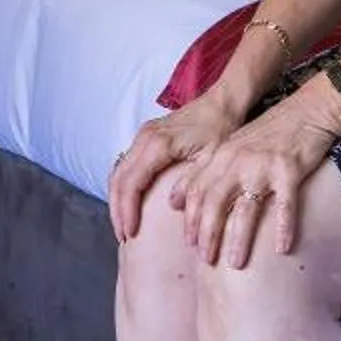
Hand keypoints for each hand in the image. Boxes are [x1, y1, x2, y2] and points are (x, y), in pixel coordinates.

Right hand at [108, 95, 241, 241]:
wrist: (223, 103)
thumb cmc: (221, 129)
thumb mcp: (212, 159)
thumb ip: (193, 181)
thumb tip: (172, 205)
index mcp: (158, 145)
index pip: (131, 184)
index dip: (127, 211)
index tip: (130, 234)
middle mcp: (144, 138)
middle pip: (118, 180)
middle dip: (118, 211)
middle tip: (124, 237)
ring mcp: (142, 136)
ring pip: (118, 172)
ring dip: (118, 200)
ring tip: (125, 225)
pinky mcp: (146, 137)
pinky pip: (125, 165)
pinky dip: (123, 188)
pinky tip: (130, 204)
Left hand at [170, 91, 340, 271]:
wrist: (308, 109)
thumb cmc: (269, 133)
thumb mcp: (231, 147)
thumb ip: (203, 172)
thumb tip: (174, 202)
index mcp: (220, 155)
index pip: (196, 191)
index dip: (190, 219)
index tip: (190, 244)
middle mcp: (237, 160)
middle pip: (214, 202)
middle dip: (208, 234)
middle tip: (207, 261)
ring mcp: (263, 165)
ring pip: (246, 208)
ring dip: (239, 238)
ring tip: (236, 263)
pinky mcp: (289, 169)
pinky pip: (285, 204)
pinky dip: (283, 227)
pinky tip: (282, 248)